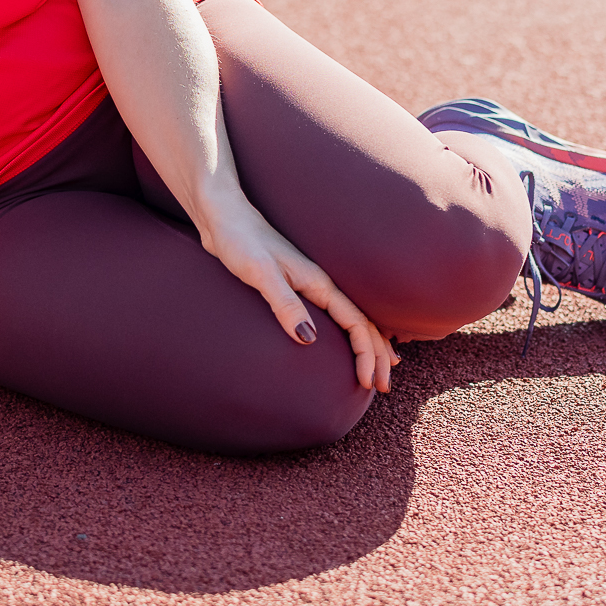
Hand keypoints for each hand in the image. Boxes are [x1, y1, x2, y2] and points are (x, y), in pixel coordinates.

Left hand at [196, 195, 399, 393]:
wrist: (223, 217)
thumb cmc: (240, 241)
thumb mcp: (261, 273)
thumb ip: (284, 303)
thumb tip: (308, 339)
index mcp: (318, 283)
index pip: (356, 323)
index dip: (366, 354)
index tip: (366, 382)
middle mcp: (319, 285)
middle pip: (361, 323)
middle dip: (376, 355)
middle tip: (382, 387)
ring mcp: (307, 285)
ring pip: (350, 318)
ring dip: (367, 344)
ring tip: (380, 367)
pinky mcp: (292, 287)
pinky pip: (333, 315)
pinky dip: (349, 331)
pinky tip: (344, 340)